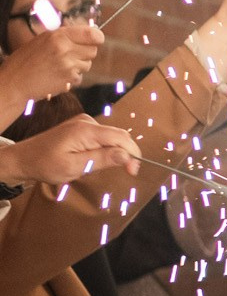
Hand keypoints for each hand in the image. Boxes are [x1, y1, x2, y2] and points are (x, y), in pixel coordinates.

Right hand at [0, 10, 103, 118]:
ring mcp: (68, 66)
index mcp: (59, 35)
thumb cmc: (27, 59)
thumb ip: (65, 36)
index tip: (97, 39)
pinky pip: (80, 77)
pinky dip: (72, 77)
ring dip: (79, 66)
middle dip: (86, 53)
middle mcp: (65, 49)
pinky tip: (58, 75)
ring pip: (88, 65)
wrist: (16, 81)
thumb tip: (89, 33)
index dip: (97, 37)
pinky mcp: (68, 80)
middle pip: (93, 50)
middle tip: (72, 55)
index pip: (92, 34)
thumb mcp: (43, 39)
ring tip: (61, 66)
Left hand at [5, 114, 141, 185]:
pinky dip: (107, 148)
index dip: (132, 153)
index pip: (120, 137)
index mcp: (86, 130)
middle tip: (128, 173)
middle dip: (127, 153)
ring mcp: (84, 123)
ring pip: (112, 136)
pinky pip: (102, 136)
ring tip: (111, 168)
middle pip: (118, 135)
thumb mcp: (75, 166)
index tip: (134, 171)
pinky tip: (100, 159)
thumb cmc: (46, 164)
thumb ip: (101, 159)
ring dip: (116, 151)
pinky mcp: (81, 127)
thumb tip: (126, 155)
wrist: (24, 158)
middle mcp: (87, 122)